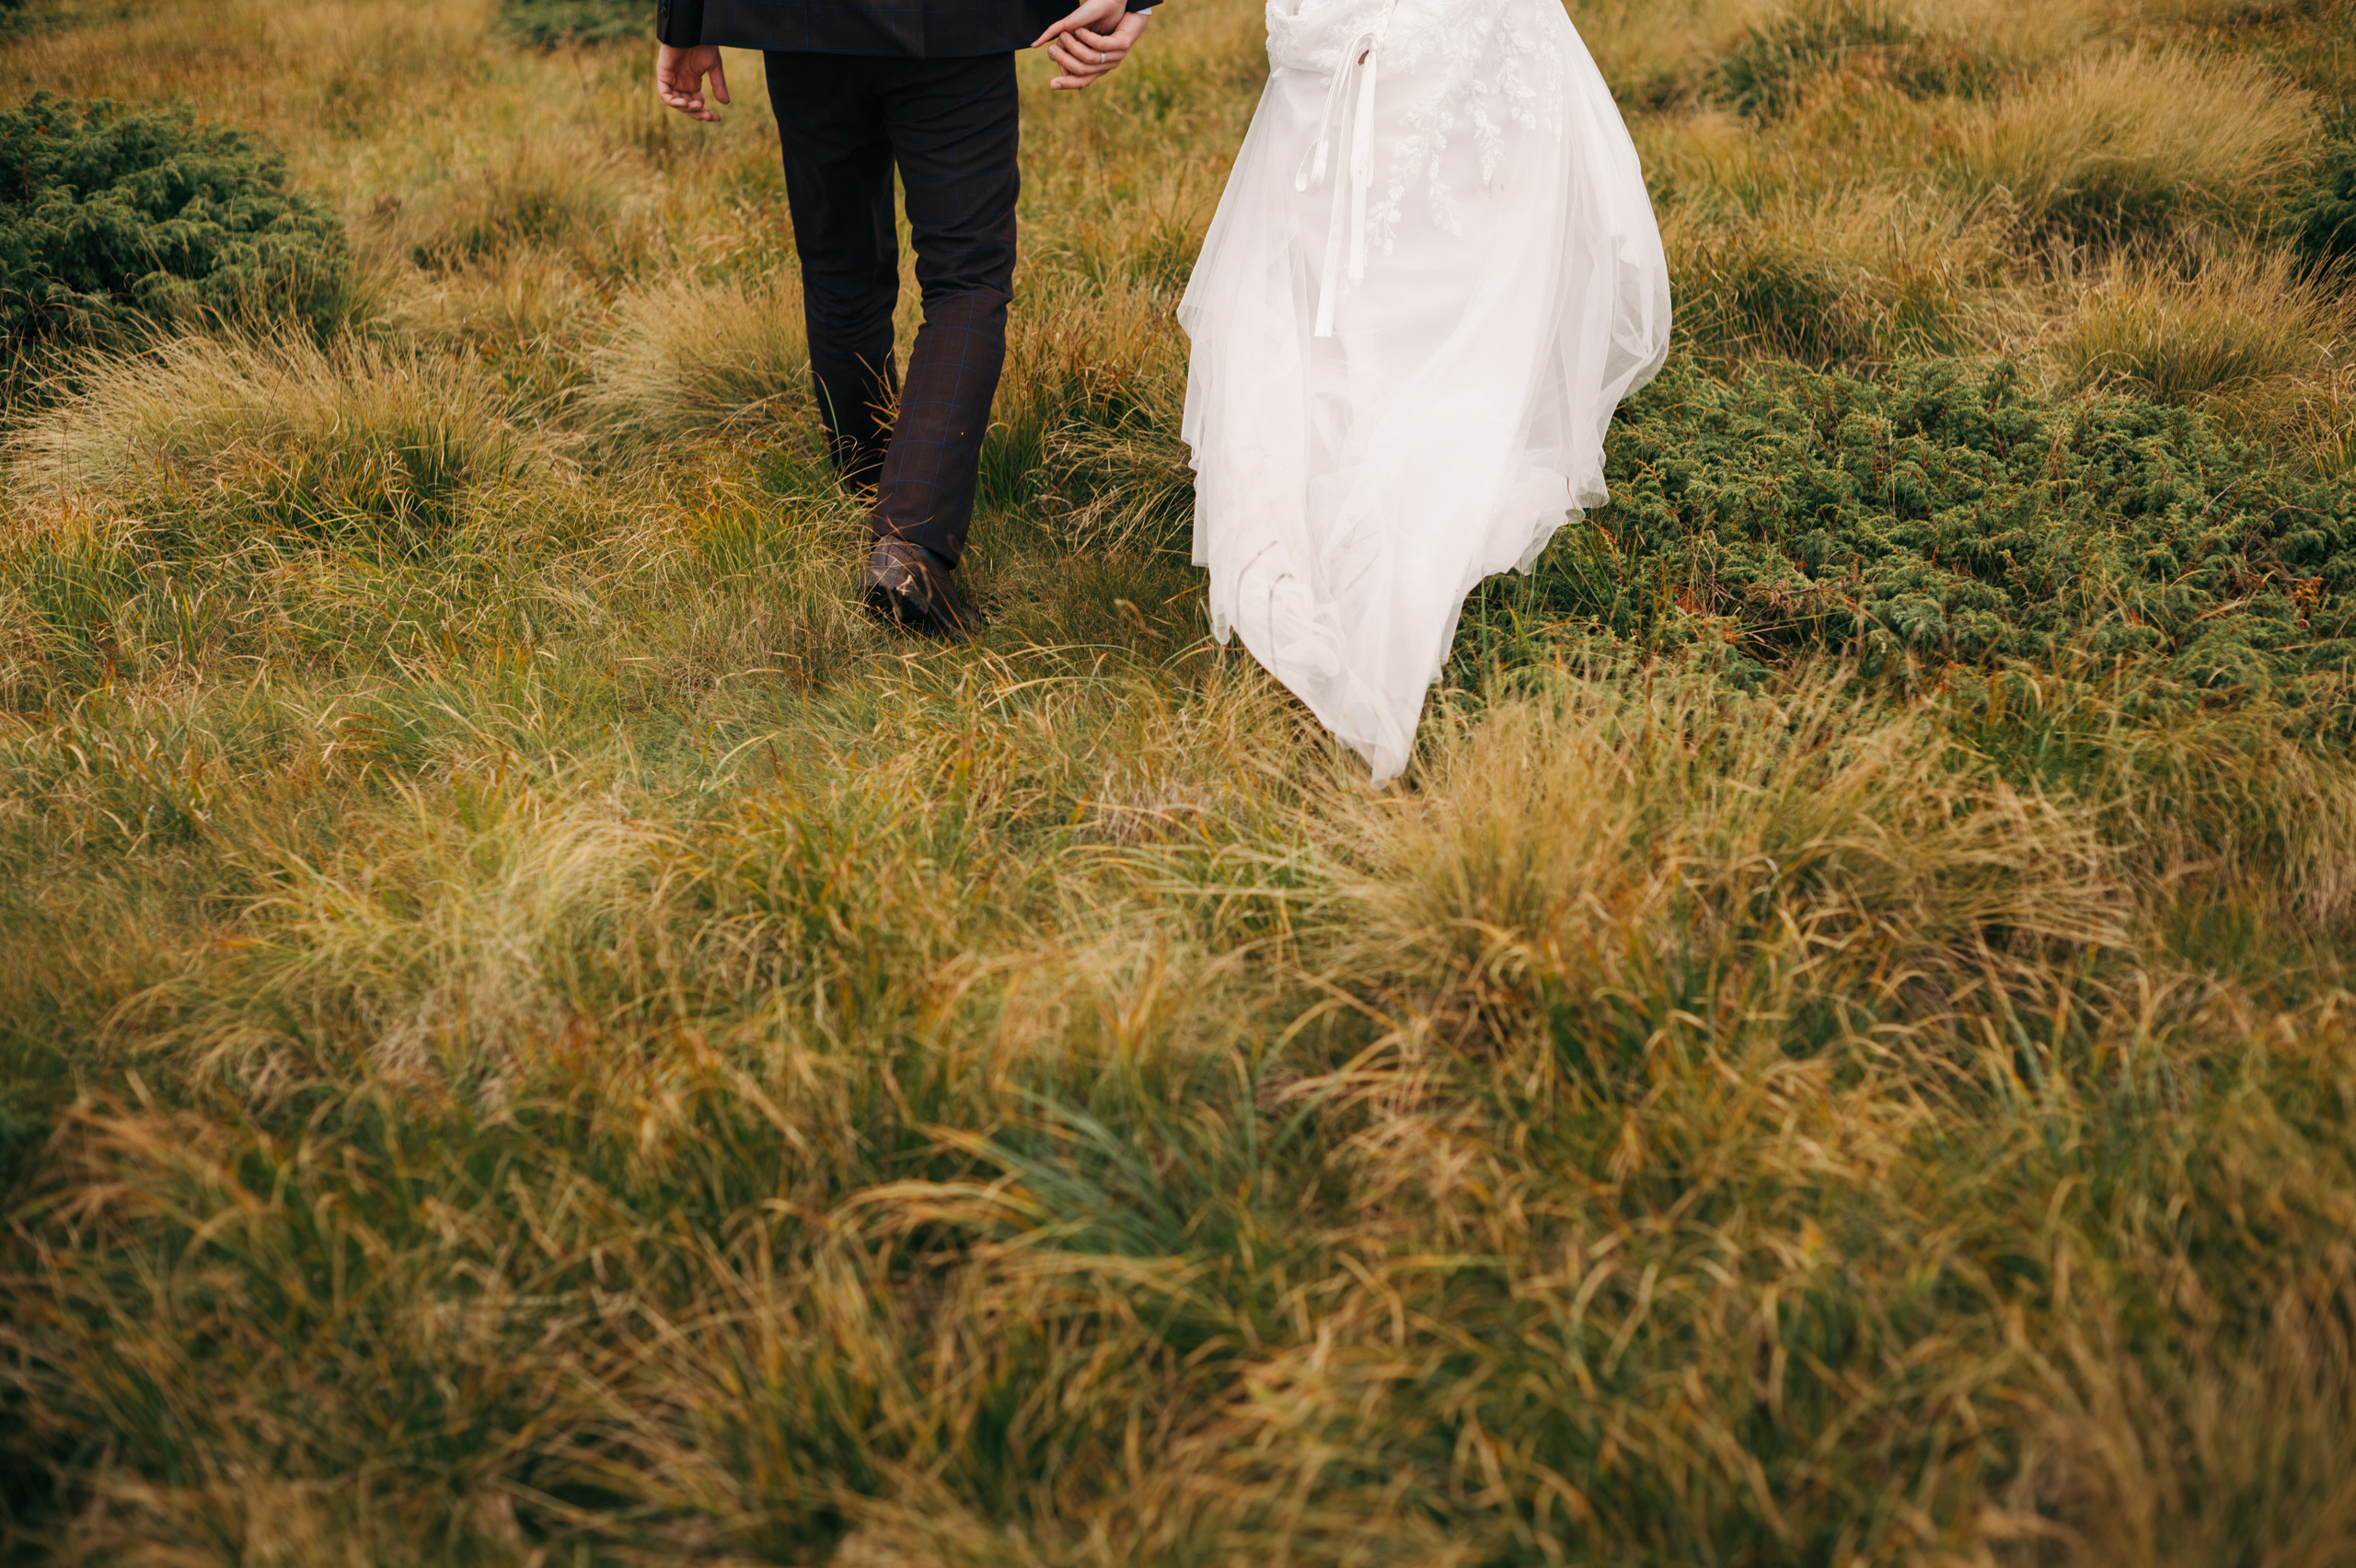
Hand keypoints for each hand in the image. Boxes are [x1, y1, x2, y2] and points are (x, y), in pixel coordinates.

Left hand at [657, 43, 729, 121]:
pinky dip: (673, 101)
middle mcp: (681, 83)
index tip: (718, 118)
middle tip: (709, 117)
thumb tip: (725, 103)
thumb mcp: (714, 67)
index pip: (697, 104)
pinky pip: (665, 94)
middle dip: (698, 113)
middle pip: (687, 106)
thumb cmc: (703, 44)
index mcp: (693, 83)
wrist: (692, 31)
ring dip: (687, 109)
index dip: (706, 113)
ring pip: (676, 102)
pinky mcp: (663, 75)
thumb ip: (718, 85)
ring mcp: (672, 80)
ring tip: (698, 106)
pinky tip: (685, 103)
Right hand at [1033, 0, 1150, 90]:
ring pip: (1090, 57)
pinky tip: (1079, 30)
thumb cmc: (1098, 17)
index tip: (1051, 85)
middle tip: (1052, 50)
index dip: (1067, 83)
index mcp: (1098, 65)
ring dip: (1073, 46)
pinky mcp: (1123, 43)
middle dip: (1064, 60)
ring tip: (1064, 34)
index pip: (1082, 80)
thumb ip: (1069, 46)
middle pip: (1083, 70)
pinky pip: (1101, 44)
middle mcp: (1108, 64)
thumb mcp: (1080, 34)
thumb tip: (1053, 56)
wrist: (1119, 2)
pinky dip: (1087, 37)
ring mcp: (1117, 55)